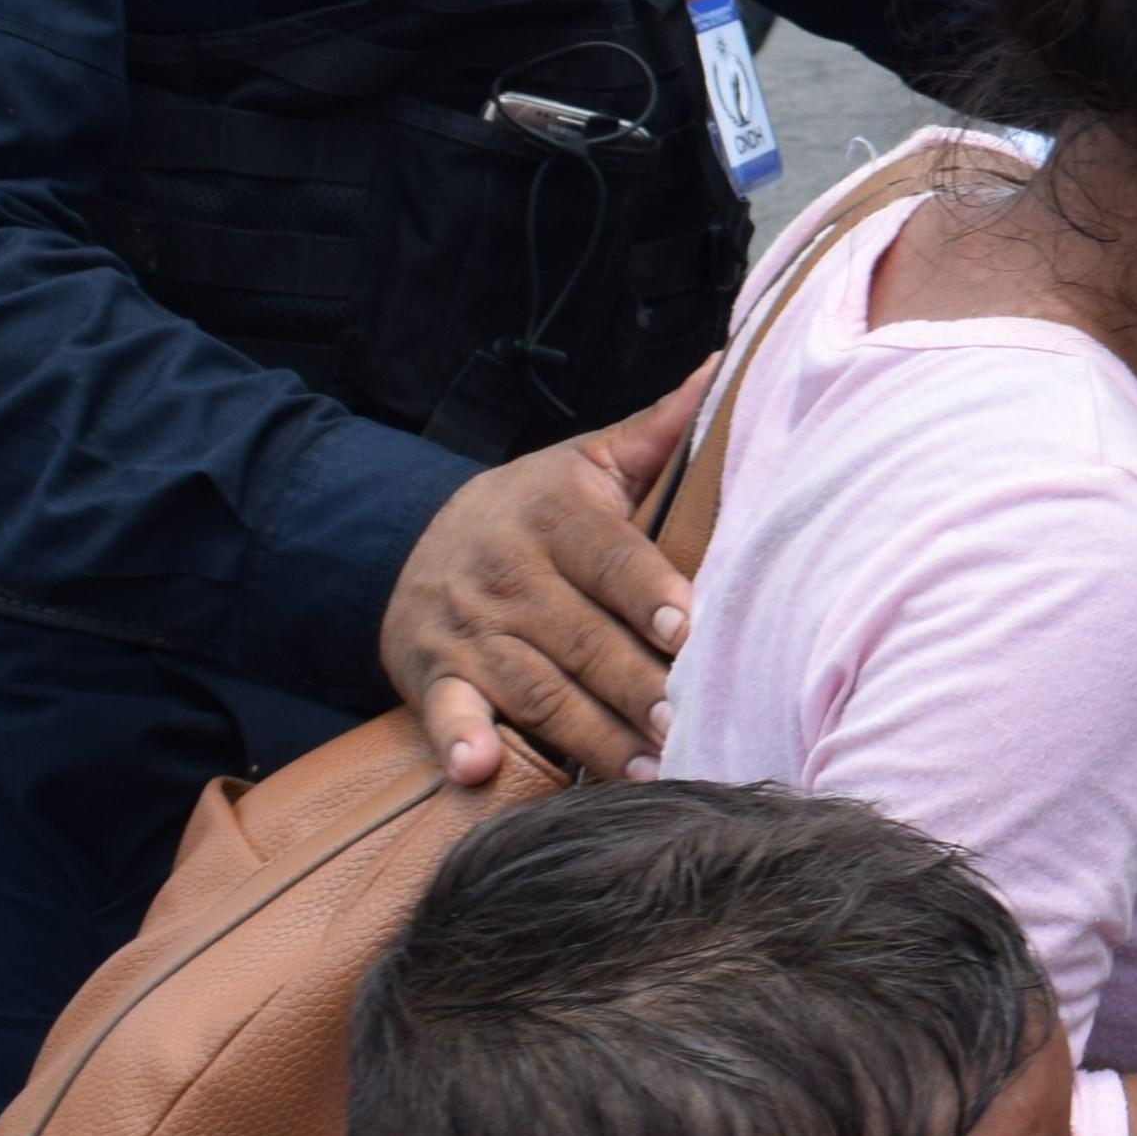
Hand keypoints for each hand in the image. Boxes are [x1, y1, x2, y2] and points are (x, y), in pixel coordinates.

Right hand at [379, 364, 713, 784]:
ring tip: (644, 769)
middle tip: (687, 724)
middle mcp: (508, 574)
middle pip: (579, 636)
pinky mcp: (431, 675)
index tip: (689, 629)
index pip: (609, 556)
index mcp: (555, 516)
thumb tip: (728, 367)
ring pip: (534, 687)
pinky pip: (444, 711)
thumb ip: (659, 429)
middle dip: (634, 683)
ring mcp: (467, 629)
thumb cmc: (533, 508)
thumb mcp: (587, 461)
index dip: (647, 593)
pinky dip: (458, 740)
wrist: (409, 538)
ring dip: (586, 735)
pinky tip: (480, 769)